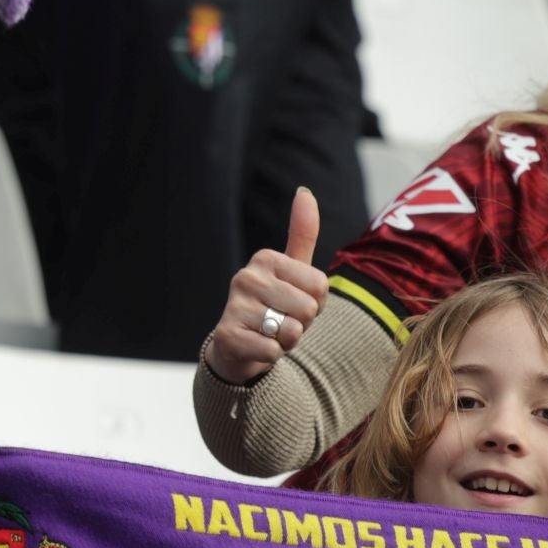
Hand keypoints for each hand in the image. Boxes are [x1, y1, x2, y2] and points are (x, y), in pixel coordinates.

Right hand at [206, 187, 328, 384]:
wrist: (238, 347)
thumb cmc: (274, 306)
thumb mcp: (292, 270)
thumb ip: (302, 233)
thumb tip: (304, 191)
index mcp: (266, 258)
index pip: (320, 285)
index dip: (315, 303)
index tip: (294, 302)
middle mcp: (246, 277)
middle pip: (309, 309)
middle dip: (302, 323)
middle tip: (281, 321)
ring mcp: (234, 306)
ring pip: (292, 332)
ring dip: (287, 341)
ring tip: (269, 334)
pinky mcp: (227, 336)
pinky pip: (273, 351)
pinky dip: (271, 356)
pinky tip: (257, 347)